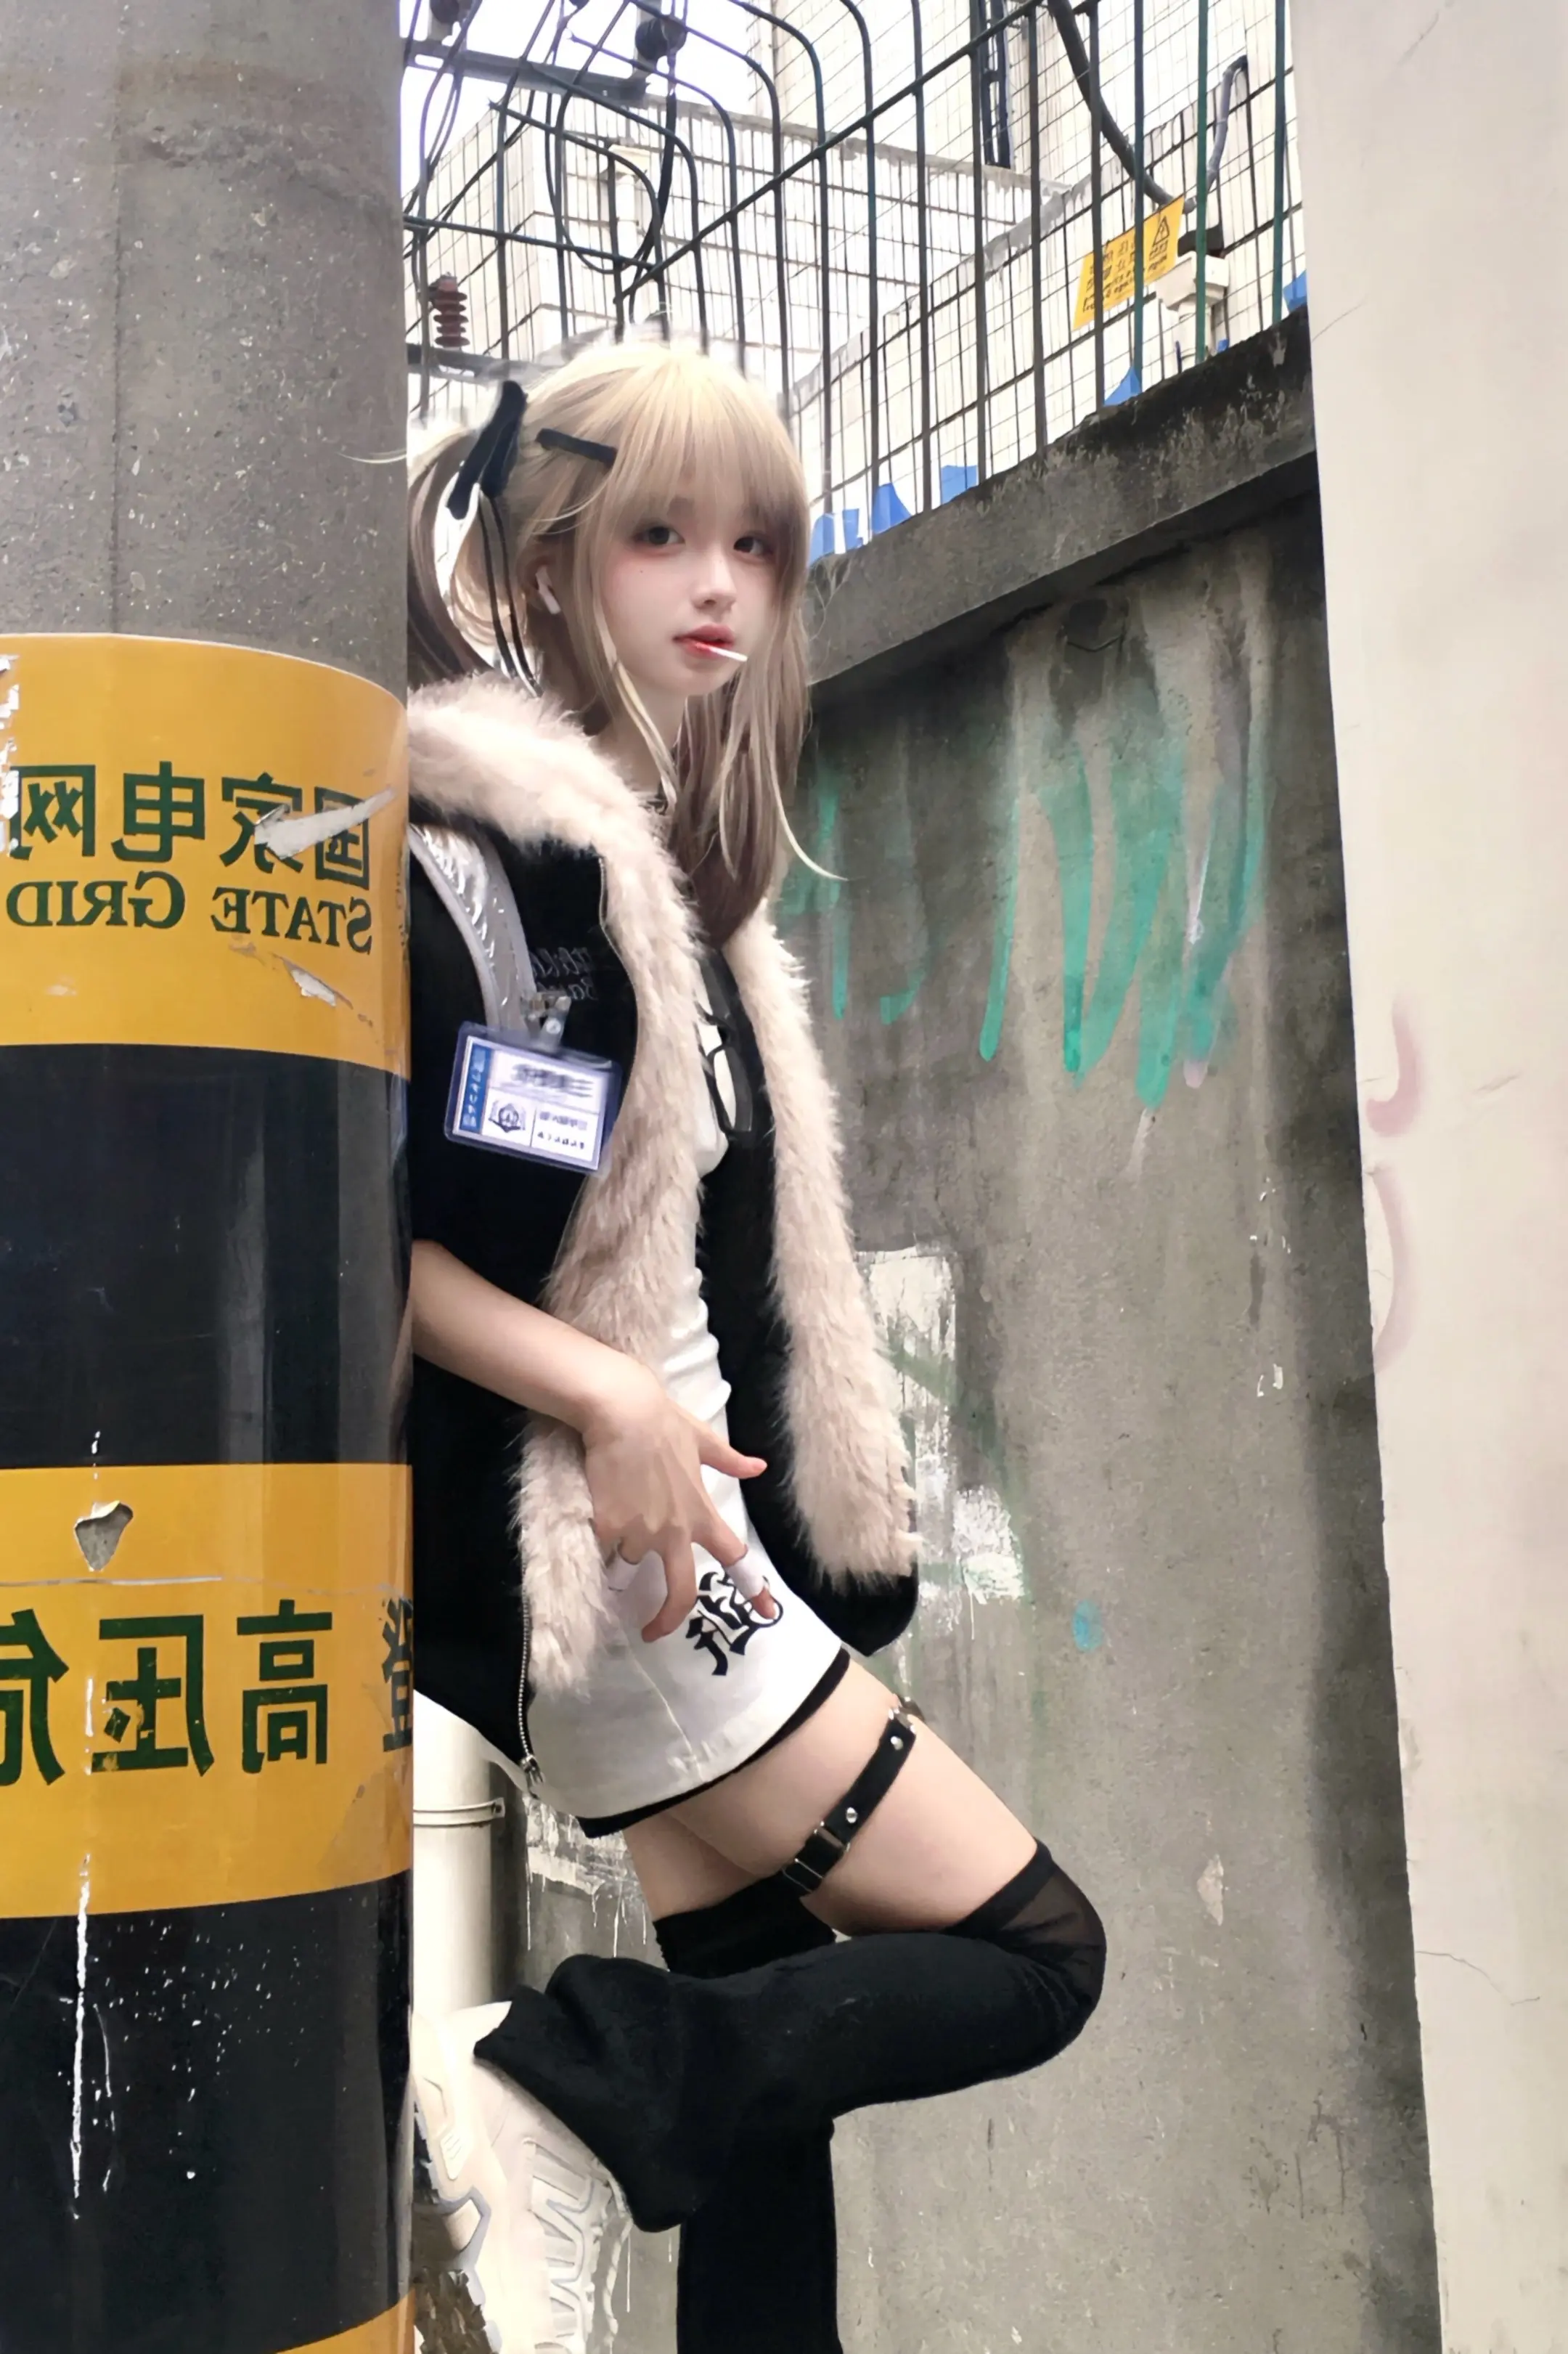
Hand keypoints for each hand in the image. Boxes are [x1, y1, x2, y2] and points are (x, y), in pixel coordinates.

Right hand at [578, 1357, 777, 1640]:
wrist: (622, 1410)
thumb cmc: (661, 1421)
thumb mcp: (701, 1439)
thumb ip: (729, 1460)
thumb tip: (758, 1467)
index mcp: (701, 1513)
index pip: (734, 1557)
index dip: (753, 1588)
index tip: (766, 1613)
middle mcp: (675, 1530)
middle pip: (681, 1590)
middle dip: (669, 1618)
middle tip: (654, 1630)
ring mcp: (641, 1533)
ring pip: (630, 1562)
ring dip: (623, 1553)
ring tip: (614, 1516)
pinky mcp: (609, 1528)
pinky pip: (603, 1548)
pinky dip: (600, 1541)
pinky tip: (595, 1517)